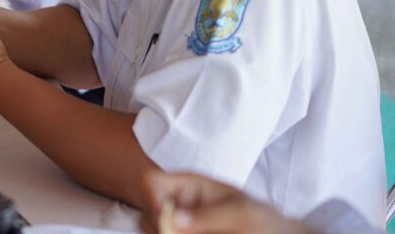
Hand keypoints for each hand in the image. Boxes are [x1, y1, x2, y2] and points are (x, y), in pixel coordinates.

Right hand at [139, 171, 310, 233]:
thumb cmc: (265, 222)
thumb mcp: (243, 215)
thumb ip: (210, 215)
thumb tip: (173, 220)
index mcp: (188, 185)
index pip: (151, 183)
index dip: (152, 203)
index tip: (168, 225)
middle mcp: (177, 205)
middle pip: (145, 214)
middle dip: (159, 228)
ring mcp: (179, 226)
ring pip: (152, 231)